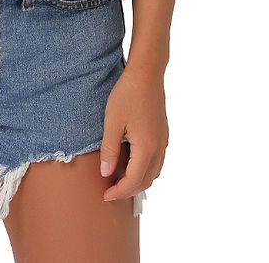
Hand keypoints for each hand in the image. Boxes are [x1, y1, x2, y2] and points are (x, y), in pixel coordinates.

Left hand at [99, 63, 168, 205]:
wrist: (146, 73)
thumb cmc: (127, 94)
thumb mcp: (112, 122)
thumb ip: (109, 150)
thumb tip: (106, 173)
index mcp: (146, 147)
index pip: (134, 181)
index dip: (119, 192)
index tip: (105, 196)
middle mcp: (159, 147)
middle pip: (147, 180)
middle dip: (129, 190)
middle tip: (110, 191)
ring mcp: (163, 140)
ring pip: (154, 172)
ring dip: (138, 180)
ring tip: (118, 179)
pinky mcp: (163, 134)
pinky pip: (156, 160)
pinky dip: (144, 168)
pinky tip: (130, 162)